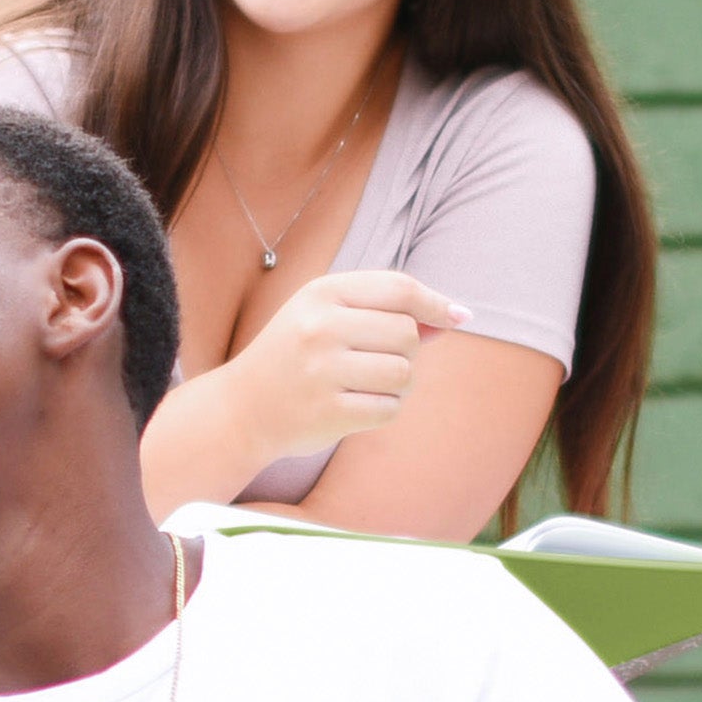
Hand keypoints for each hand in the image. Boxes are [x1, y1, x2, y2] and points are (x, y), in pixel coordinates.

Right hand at [205, 270, 467, 473]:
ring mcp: (322, 371)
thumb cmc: (293, 357)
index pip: (398, 289)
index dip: (436, 302)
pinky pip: (389, 409)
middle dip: (408, 351)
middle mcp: (320, 328)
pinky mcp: (328, 412)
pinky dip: (384, 410)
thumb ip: (382, 312)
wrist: (241, 409)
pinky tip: (358, 407)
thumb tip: (451, 318)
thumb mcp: (326, 317)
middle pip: (408, 333)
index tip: (461, 316)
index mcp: (321, 294)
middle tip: (379, 362)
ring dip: (399, 385)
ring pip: (404, 373)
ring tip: (368, 386)